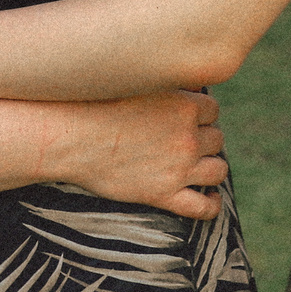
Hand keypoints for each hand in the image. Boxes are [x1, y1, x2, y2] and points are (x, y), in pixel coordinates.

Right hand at [51, 90, 230, 220]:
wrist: (71, 137)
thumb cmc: (96, 105)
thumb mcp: (138, 84)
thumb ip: (168, 86)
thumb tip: (192, 85)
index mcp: (184, 105)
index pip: (213, 110)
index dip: (200, 116)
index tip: (185, 120)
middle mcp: (188, 136)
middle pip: (216, 138)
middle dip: (203, 139)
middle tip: (182, 141)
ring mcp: (179, 168)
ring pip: (218, 169)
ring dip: (211, 167)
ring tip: (199, 167)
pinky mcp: (165, 195)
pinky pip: (203, 207)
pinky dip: (213, 204)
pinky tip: (211, 198)